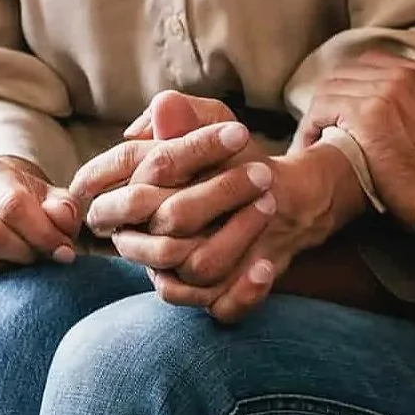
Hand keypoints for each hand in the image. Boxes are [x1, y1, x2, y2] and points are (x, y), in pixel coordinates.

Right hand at [0, 156, 80, 293]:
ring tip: (21, 263)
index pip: (12, 205)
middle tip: (41, 258)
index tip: (64, 250)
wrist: (4, 207)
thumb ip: (64, 208)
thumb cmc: (35, 205)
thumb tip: (59, 217)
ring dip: (8, 270)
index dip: (44, 234)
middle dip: (25, 253)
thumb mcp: (55, 200)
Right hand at [92, 92, 367, 322]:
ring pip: (194, 265)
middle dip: (218, 195)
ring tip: (270, 206)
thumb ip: (191, 115)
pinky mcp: (206, 298)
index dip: (187, 156)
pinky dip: (245, 290)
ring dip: (238, 234)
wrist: (280, 199)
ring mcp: (173, 272)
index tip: (238, 135)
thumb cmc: (235, 159)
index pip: (144, 178)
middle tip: (261, 176)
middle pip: (170, 221)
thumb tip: (164, 107)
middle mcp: (144, 238)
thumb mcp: (217, 124)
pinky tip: (265, 266)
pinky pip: (218, 307)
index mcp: (135, 194)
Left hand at [301, 52, 414, 228]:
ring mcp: (386, 91)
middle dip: (332, 100)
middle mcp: (405, 74)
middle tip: (322, 127)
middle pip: (347, 74)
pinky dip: (310, 127)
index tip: (345, 114)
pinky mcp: (367, 114)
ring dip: (318, 114)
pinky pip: (323, 109)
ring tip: (312, 140)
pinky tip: (309, 147)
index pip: (372, 66)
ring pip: (331, 89)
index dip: (354, 90)